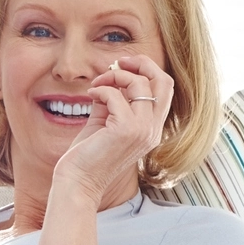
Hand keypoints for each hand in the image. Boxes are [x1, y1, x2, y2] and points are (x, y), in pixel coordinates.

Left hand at [52, 51, 174, 204]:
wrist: (78, 182)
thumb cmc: (88, 156)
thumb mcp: (104, 122)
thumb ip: (112, 101)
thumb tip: (111, 77)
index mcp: (152, 129)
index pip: (165, 89)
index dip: (147, 71)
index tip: (124, 65)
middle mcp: (153, 130)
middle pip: (164, 82)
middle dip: (142, 64)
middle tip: (118, 62)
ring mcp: (142, 130)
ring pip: (139, 84)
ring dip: (114, 76)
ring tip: (96, 84)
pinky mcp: (125, 130)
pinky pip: (116, 95)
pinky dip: (101, 90)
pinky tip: (89, 96)